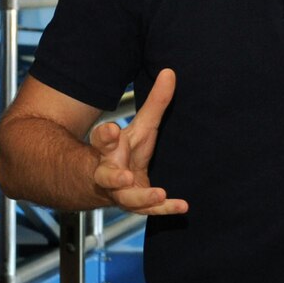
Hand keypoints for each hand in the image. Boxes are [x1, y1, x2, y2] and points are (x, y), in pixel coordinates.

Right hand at [91, 68, 186, 215]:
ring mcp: (119, 193)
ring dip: (140, 198)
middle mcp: (108, 172)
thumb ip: (155, 102)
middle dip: (113, 175)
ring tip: (157, 194)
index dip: (105, 135)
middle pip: (106, 174)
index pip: (101, 139)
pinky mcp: (134, 205)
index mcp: (106, 149)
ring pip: (125, 198)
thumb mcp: (140, 125)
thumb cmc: (125, 150)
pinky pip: (148, 210)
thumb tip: (170, 72)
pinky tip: (182, 206)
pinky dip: (165, 209)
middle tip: (122, 176)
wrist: (107, 182)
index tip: (112, 130)